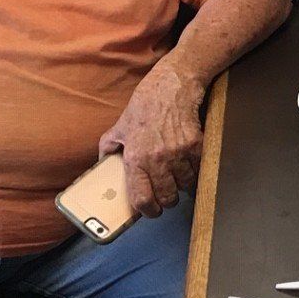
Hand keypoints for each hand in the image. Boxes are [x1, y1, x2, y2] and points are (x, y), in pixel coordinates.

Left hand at [99, 58, 206, 217]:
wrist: (171, 86)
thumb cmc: (144, 105)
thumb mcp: (119, 126)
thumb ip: (107, 148)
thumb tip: (101, 165)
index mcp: (135, 158)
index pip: (141, 199)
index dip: (148, 211)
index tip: (151, 211)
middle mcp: (157, 159)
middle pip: (167, 197)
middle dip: (167, 200)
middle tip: (165, 195)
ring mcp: (178, 153)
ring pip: (185, 185)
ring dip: (181, 185)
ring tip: (176, 177)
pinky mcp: (195, 145)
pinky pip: (197, 169)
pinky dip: (194, 170)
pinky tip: (187, 164)